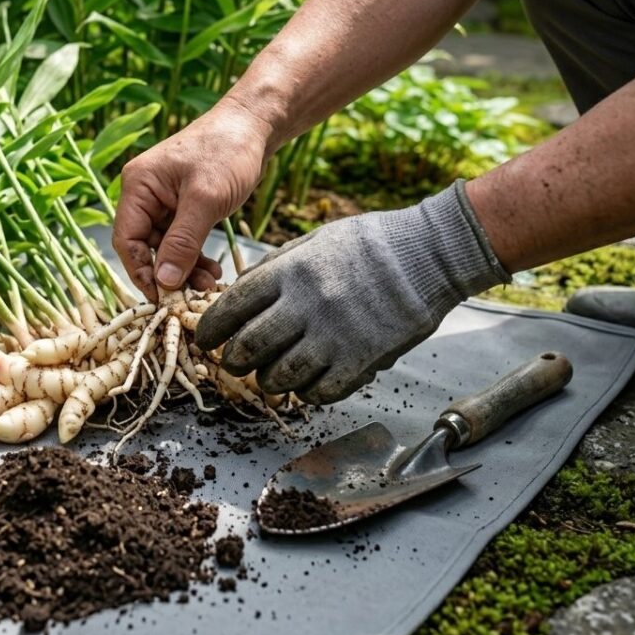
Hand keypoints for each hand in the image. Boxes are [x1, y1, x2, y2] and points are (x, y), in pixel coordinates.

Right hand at [113, 98, 272, 300]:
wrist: (255, 126)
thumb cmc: (228, 150)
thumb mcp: (205, 199)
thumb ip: (183, 241)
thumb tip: (164, 281)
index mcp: (138, 186)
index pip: (126, 239)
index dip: (140, 271)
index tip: (161, 297)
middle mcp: (145, 194)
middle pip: (144, 247)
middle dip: (168, 273)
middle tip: (192, 296)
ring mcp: (164, 201)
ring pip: (165, 248)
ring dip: (185, 269)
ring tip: (209, 285)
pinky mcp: (183, 207)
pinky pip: (181, 240)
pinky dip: (194, 257)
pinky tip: (212, 271)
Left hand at [195, 181, 509, 403]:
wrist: (429, 254)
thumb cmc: (370, 244)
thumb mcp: (314, 242)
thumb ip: (276, 268)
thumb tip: (241, 295)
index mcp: (291, 271)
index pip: (233, 306)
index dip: (212, 328)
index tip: (205, 339)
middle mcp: (306, 305)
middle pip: (249, 347)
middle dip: (233, 362)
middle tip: (233, 364)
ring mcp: (334, 336)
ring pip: (279, 376)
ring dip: (268, 381)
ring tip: (269, 376)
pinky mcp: (361, 360)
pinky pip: (319, 391)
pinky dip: (307, 392)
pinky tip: (307, 384)